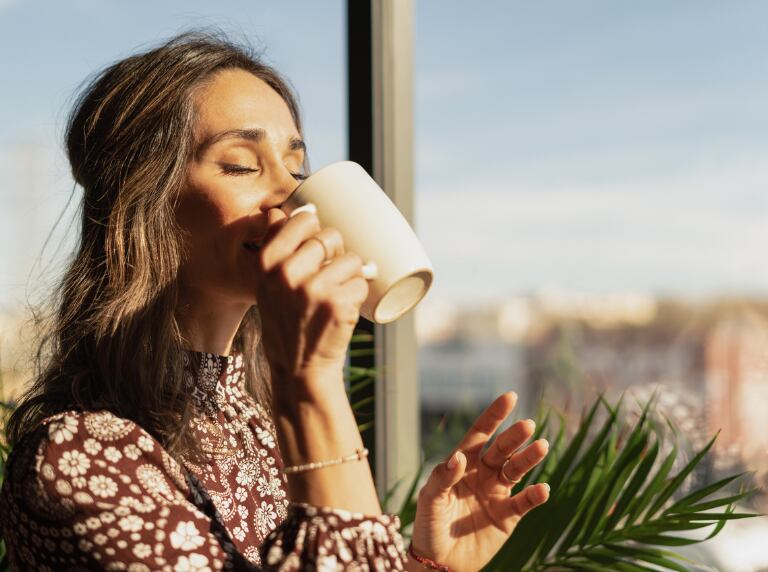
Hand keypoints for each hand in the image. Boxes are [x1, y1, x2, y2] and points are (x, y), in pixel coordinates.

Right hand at [255, 207, 368, 381]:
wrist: (299, 369)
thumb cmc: (286, 323)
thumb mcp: (266, 286)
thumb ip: (276, 250)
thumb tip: (291, 210)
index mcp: (266, 262)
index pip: (300, 219)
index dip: (314, 227)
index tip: (315, 243)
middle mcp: (286, 272)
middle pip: (329, 235)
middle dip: (336, 253)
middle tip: (329, 276)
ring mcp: (312, 288)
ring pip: (350, 258)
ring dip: (351, 275)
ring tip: (336, 295)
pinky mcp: (337, 303)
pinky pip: (361, 281)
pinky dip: (359, 294)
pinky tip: (343, 309)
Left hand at [410, 392, 549, 571]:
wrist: (439, 562)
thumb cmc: (429, 526)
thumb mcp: (429, 499)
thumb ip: (442, 477)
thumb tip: (458, 457)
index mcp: (463, 463)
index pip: (481, 433)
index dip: (494, 415)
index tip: (510, 396)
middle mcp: (483, 473)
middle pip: (502, 449)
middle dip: (514, 436)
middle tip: (527, 425)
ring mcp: (497, 493)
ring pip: (517, 470)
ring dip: (530, 458)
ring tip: (542, 446)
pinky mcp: (508, 516)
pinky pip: (525, 502)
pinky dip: (535, 495)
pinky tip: (543, 488)